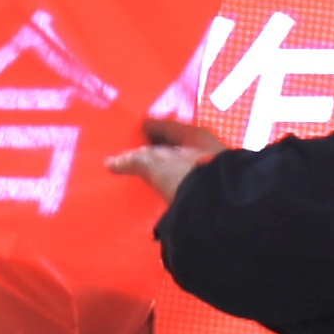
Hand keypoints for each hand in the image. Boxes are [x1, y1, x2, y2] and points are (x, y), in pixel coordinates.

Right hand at [99, 112, 231, 205]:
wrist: (222, 207)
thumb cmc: (188, 175)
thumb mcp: (156, 165)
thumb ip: (135, 161)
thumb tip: (111, 162)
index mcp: (195, 135)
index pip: (167, 126)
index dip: (151, 126)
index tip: (138, 128)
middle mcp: (206, 148)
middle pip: (178, 146)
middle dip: (162, 148)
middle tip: (141, 151)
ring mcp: (211, 171)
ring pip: (185, 164)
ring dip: (170, 167)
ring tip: (152, 173)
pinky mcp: (212, 192)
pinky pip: (188, 182)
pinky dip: (177, 183)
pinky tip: (168, 190)